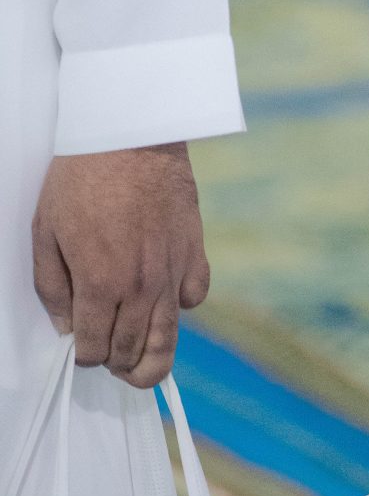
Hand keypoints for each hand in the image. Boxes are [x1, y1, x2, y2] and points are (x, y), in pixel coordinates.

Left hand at [32, 142, 210, 387]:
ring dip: (151, 360)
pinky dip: (181, 306)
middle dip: (114, 363)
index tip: (79, 346)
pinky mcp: (194, 249)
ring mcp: (172, 269)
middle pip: (131, 353)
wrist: (131, 132)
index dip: (82, 356)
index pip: (93, 349)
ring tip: (139, 363)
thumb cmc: (80, 178)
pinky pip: (195, 296)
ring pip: (168, 339)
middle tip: (106, 355)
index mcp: (99, 284)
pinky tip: (166, 297)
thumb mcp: (46, 232)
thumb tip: (66, 327)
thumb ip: (53, 288)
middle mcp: (140, 286)